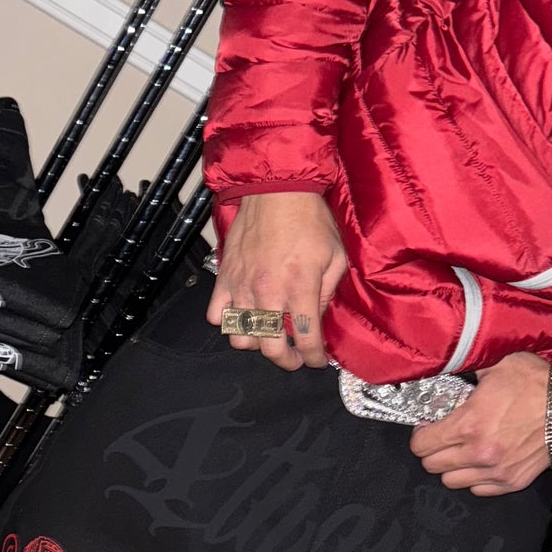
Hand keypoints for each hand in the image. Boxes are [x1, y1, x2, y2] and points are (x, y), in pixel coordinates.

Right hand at [208, 190, 347, 369]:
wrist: (277, 191)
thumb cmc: (309, 220)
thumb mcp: (335, 256)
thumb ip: (328, 293)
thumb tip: (318, 318)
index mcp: (300, 286)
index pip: (306, 338)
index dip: (314, 358)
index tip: (316, 360)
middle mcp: (268, 291)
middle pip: (271, 348)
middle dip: (285, 361)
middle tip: (293, 358)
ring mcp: (242, 287)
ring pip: (241, 338)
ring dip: (256, 343)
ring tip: (268, 335)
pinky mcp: (225, 278)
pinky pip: (217, 316)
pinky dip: (228, 322)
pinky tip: (243, 315)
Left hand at [410, 353, 551, 494]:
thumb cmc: (535, 382)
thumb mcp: (493, 367)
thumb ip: (464, 374)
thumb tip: (445, 370)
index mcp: (468, 424)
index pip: (421, 445)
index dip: (421, 435)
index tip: (427, 428)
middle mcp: (479, 453)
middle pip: (432, 466)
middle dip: (433, 451)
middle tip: (443, 438)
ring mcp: (497, 471)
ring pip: (452, 482)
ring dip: (452, 467)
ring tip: (462, 451)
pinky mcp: (514, 481)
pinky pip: (479, 490)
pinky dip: (475, 479)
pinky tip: (482, 462)